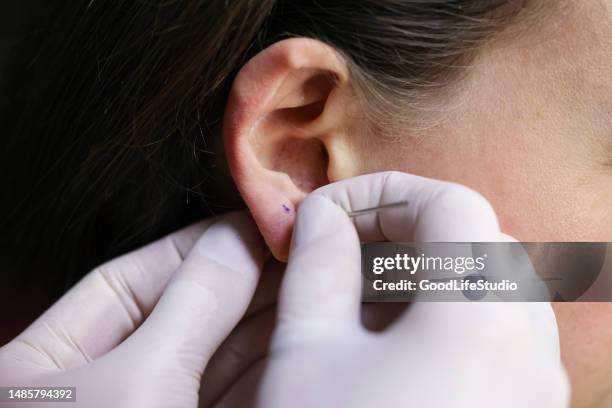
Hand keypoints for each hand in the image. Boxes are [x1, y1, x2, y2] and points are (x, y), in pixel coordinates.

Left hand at [0, 212, 268, 407]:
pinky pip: (223, 391)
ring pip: (203, 357)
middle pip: (172, 317)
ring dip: (255, 321)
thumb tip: (237, 238)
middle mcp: (94, 389)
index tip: (248, 222)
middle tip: (290, 248)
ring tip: (303, 282)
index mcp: (42, 370)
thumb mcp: (140, 383)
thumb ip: (190, 305)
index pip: (121, 283)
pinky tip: (291, 336)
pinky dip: (258, 366)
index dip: (192, 246)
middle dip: (234, 281)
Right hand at [256, 172, 568, 406]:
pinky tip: (381, 350)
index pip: (449, 203)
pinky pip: (488, 340)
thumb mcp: (309, 357)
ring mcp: (531, 389)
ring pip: (482, 292)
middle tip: (333, 251)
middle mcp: (525, 350)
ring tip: (350, 299)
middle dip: (396, 233)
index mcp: (480, 318)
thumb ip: (316, 269)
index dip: (379, 193)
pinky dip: (434, 321)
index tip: (324, 216)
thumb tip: (320, 219)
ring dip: (414, 277)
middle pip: (472, 244)